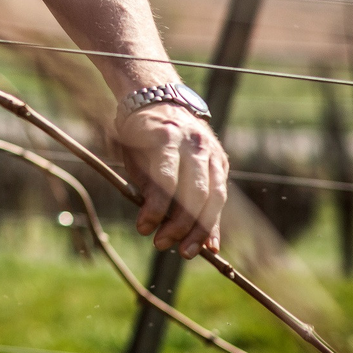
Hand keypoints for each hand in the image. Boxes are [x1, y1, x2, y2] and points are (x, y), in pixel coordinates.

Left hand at [117, 102, 228, 257]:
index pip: (166, 180)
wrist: (161, 100)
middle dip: (178, 224)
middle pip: (193, 193)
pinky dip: (214, 222)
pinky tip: (210, 245)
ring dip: (200, 230)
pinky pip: (220, 196)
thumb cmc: (138, 130)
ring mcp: (212, 153)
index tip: (142, 228)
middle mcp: (194, 144)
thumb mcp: (131, 150)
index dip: (155, 208)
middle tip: (162, 245)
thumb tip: (152, 221)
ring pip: (212, 198)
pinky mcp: (221, 162)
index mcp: (167, 136)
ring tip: (185, 252)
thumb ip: (143, 181)